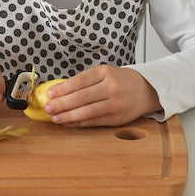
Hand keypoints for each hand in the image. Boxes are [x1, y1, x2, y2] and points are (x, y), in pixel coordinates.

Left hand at [43, 65, 161, 126]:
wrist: (146, 89)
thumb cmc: (119, 80)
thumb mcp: (104, 73)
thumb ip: (84, 81)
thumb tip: (59, 91)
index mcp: (106, 72)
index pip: (80, 80)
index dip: (63, 88)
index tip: (50, 93)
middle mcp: (112, 87)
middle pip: (82, 97)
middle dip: (62, 103)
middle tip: (48, 107)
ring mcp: (116, 104)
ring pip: (88, 111)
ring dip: (68, 116)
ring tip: (55, 117)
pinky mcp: (118, 118)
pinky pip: (95, 121)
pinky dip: (79, 123)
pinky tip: (68, 122)